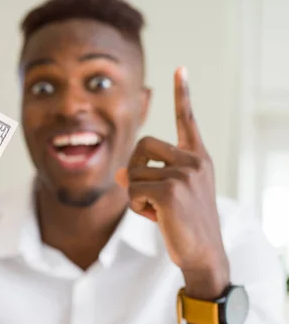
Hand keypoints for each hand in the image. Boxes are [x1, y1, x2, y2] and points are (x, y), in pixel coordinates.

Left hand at [115, 67, 228, 296]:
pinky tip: (156, 218)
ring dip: (136, 194)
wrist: (203, 254)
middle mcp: (194, 160)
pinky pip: (132, 190)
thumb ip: (147, 177)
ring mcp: (184, 174)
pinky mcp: (170, 190)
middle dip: (133, 168)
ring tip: (157, 210)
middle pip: (142, 145)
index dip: (182, 94)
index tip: (180, 68)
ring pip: (133, 172)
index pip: (186, 120)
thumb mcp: (166, 195)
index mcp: (198, 158)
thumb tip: (120, 172)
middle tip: (145, 193)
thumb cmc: (184, 224)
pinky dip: (137, 207)